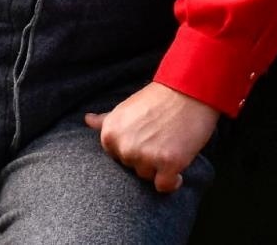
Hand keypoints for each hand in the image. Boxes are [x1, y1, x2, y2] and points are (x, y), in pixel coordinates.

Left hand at [84, 82, 219, 192]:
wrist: (189, 90)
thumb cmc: (159, 98)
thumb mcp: (126, 106)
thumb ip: (106, 120)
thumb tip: (87, 120)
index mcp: (111, 133)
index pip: (116, 157)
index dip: (133, 147)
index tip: (145, 135)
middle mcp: (124, 146)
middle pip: (132, 168)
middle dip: (146, 157)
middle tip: (160, 137)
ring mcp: (146, 156)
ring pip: (148, 176)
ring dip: (159, 167)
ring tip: (170, 144)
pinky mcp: (168, 164)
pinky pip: (165, 186)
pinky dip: (172, 181)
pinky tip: (178, 169)